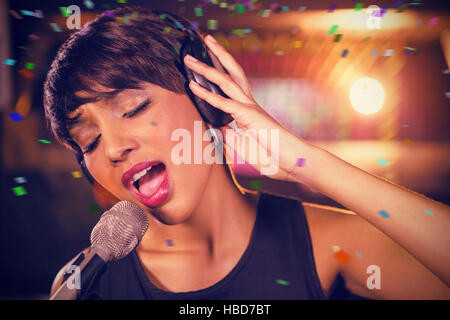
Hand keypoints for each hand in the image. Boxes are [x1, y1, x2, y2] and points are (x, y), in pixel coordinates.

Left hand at [184, 34, 314, 181]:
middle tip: (204, 40)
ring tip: (189, 58)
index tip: (202, 64)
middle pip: (232, 73)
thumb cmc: (272, 157)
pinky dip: (208, 95)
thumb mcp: (243, 146)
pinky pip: (226, 104)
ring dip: (207, 68)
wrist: (293, 163)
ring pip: (226, 81)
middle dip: (217, 56)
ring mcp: (250, 108)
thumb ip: (229, 135)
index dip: (217, 72)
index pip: (231, 86)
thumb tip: (216, 126)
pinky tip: (193, 86)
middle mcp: (249, 104)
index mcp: (248, 110)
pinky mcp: (250, 117)